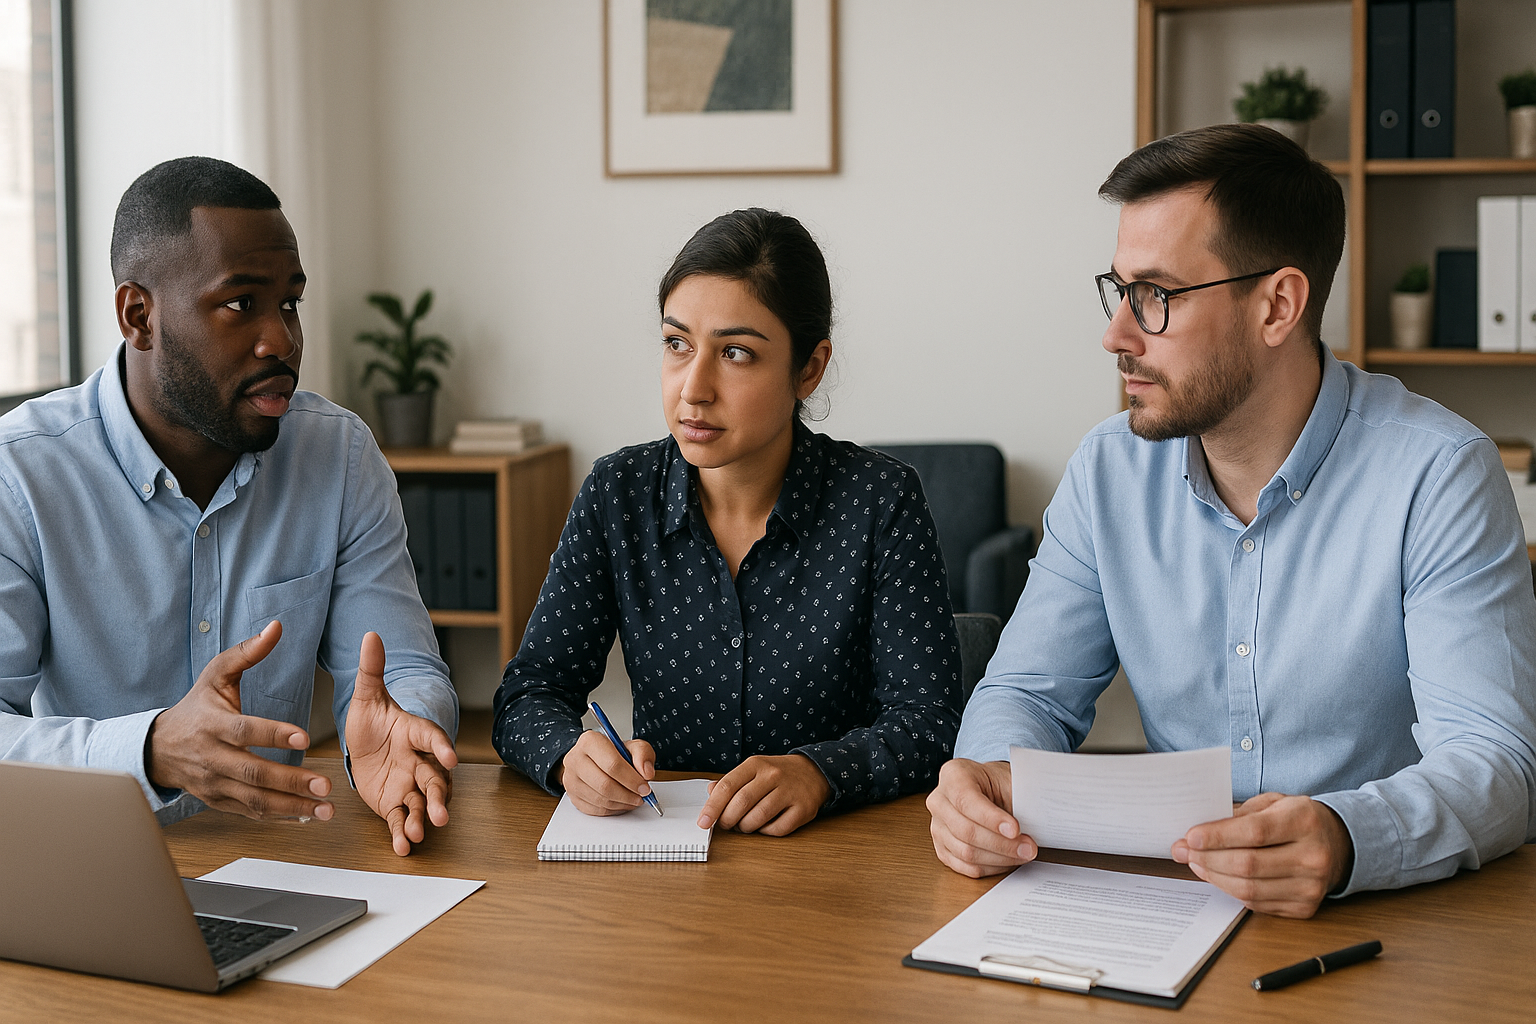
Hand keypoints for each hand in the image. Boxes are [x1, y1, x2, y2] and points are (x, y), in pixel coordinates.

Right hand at [147, 621, 333, 819]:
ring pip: (254, 800)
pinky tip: (306, 817)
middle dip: (291, 780)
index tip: (305, 737)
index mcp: (212, 724)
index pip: (245, 731)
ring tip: (325, 809)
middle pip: (253, 772)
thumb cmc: (196, 707)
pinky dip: (278, 818)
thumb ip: (247, 653)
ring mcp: (214, 784)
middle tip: (325, 785)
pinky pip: (250, 813)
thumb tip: (276, 627)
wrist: (158, 748)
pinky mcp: (218, 802)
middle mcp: (212, 757)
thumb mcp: (215, 675)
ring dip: (291, 807)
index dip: (273, 734)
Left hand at [345, 631, 458, 855]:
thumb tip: (370, 634)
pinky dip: (403, 834)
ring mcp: (409, 785)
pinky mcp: (396, 804)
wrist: (365, 745)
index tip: (451, 757)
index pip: (431, 737)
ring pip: (422, 803)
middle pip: (434, 778)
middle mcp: (418, 761)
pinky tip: (403, 847)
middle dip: (439, 795)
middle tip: (441, 810)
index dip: (441, 746)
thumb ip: (371, 668)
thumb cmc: (372, 720)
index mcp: (414, 733)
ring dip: (424, 818)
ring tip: (421, 832)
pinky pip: (402, 819)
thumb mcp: (367, 695)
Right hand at [557, 730, 656, 814]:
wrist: (595, 759)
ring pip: (600, 799)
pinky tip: (621, 802)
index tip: (644, 787)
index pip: (612, 764)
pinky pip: (595, 809)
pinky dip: (612, 809)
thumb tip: (646, 773)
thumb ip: (643, 754)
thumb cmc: (613, 753)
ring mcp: (571, 779)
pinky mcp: (572, 796)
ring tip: (633, 799)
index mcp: (590, 741)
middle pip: (604, 785)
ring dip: (622, 803)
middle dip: (628, 794)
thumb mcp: (633, 746)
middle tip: (641, 796)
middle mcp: (575, 759)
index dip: (632, 779)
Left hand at [696, 754, 830, 835]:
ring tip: (745, 825)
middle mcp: (773, 775)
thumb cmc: (777, 774)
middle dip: (728, 820)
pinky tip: (765, 825)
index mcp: (756, 764)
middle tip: (726, 825)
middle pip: (741, 804)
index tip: (703, 822)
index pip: (727, 786)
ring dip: (746, 827)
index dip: (712, 807)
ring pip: (758, 818)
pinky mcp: (803, 809)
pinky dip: (766, 832)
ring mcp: (789, 792)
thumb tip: (710, 794)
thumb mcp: (752, 770)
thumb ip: (730, 782)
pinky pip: (777, 829)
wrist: (814, 772)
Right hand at [926, 758, 1036, 876]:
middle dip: (1002, 844)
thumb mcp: (1010, 781)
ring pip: (965, 852)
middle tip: (1028, 847)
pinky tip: (1007, 860)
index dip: (991, 818)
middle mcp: (939, 801)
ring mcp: (937, 826)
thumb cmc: (999, 784)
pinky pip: (965, 866)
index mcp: (953, 775)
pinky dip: (990, 867)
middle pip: (966, 830)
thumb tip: (1039, 817)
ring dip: (999, 858)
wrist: (990, 792)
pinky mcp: (942, 848)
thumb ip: (1020, 796)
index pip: (966, 800)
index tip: (1015, 829)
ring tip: (1022, 854)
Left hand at [1172, 792, 1353, 917]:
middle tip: (1183, 851)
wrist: (1337, 845)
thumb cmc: (1296, 820)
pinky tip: (1218, 876)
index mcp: (1304, 821)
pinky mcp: (1304, 908)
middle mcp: (1313, 856)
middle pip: (1248, 865)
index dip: (1218, 836)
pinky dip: (1231, 890)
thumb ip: (1238, 814)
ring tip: (1195, 863)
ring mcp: (1311, 887)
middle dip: (1207, 859)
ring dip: (1214, 877)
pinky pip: (1256, 904)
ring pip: (1249, 889)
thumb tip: (1196, 834)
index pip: (1254, 832)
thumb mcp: (1273, 803)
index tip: (1189, 837)